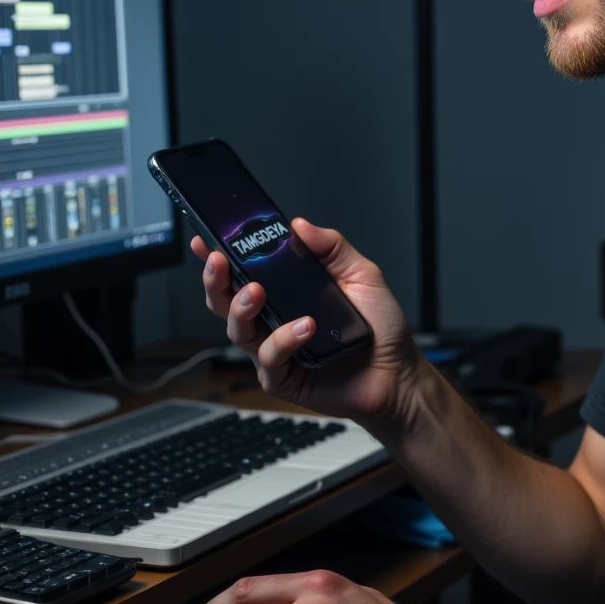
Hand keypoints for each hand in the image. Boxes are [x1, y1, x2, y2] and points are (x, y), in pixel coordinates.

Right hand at [192, 219, 423, 432]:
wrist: (399, 374)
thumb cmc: (381, 329)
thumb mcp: (362, 275)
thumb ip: (332, 247)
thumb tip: (300, 225)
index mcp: (287, 294)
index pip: (243, 272)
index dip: (219, 257)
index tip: (205, 239)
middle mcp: (275, 321)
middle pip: (226, 301)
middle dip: (215, 279)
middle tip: (219, 262)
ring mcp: (276, 350)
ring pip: (237, 329)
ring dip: (240, 307)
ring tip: (257, 291)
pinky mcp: (284, 378)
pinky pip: (269, 358)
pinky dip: (283, 339)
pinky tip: (305, 326)